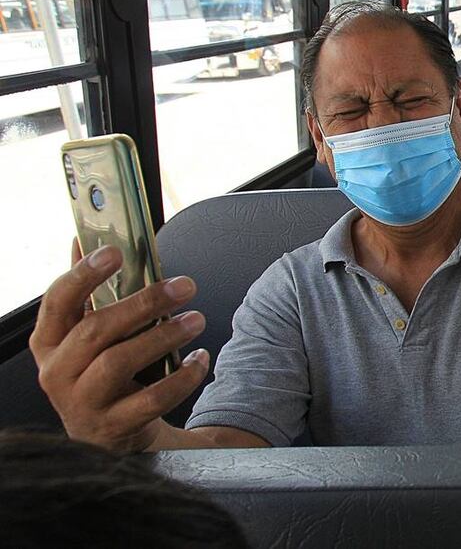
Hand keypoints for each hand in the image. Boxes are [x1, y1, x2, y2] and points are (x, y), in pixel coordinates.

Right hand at [29, 243, 209, 452]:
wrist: (112, 433)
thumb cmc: (102, 371)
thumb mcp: (90, 334)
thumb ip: (90, 291)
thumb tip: (85, 238)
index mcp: (49, 342)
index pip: (58, 301)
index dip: (83, 274)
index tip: (114, 252)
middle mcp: (57, 373)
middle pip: (96, 331)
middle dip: (143, 303)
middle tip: (185, 286)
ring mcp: (82, 403)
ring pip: (119, 363)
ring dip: (163, 337)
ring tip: (196, 320)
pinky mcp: (114, 426)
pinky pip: (151, 400)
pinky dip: (182, 378)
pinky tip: (200, 359)